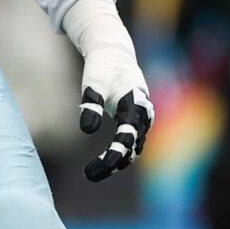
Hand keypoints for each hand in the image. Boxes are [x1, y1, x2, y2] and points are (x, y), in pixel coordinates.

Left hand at [65, 0, 152, 182]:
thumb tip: (87, 130)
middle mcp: (143, 115)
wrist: (114, 53)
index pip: (128, 138)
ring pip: (133, 148)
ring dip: (115, 162)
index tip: (96, 167)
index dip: (114, 155)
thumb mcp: (94, 83)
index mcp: (136, 105)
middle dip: (112, 164)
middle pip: (132, 148)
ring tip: (91, 173)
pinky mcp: (133, 120)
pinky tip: (101, 163)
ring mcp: (140, 119)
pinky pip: (129, 143)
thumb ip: (91, 105)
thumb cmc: (104, 67)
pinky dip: (118, 154)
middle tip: (89, 175)